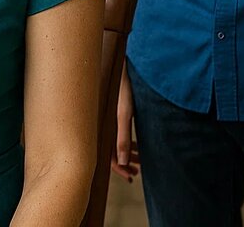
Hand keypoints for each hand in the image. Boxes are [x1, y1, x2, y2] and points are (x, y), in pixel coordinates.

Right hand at [111, 65, 139, 181]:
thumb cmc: (122, 87)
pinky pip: (118, 133)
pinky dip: (128, 142)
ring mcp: (109, 120)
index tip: (130, 177)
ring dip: (128, 153)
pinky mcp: (114, 114)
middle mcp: (104, 125)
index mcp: (103, 127)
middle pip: (111, 151)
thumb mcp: (125, 114)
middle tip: (136, 171)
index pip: (108, 156)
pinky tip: (138, 144)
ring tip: (140, 161)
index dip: (119, 168)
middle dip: (125, 163)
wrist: (122, 66)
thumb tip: (124, 162)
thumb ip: (123, 138)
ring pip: (116, 143)